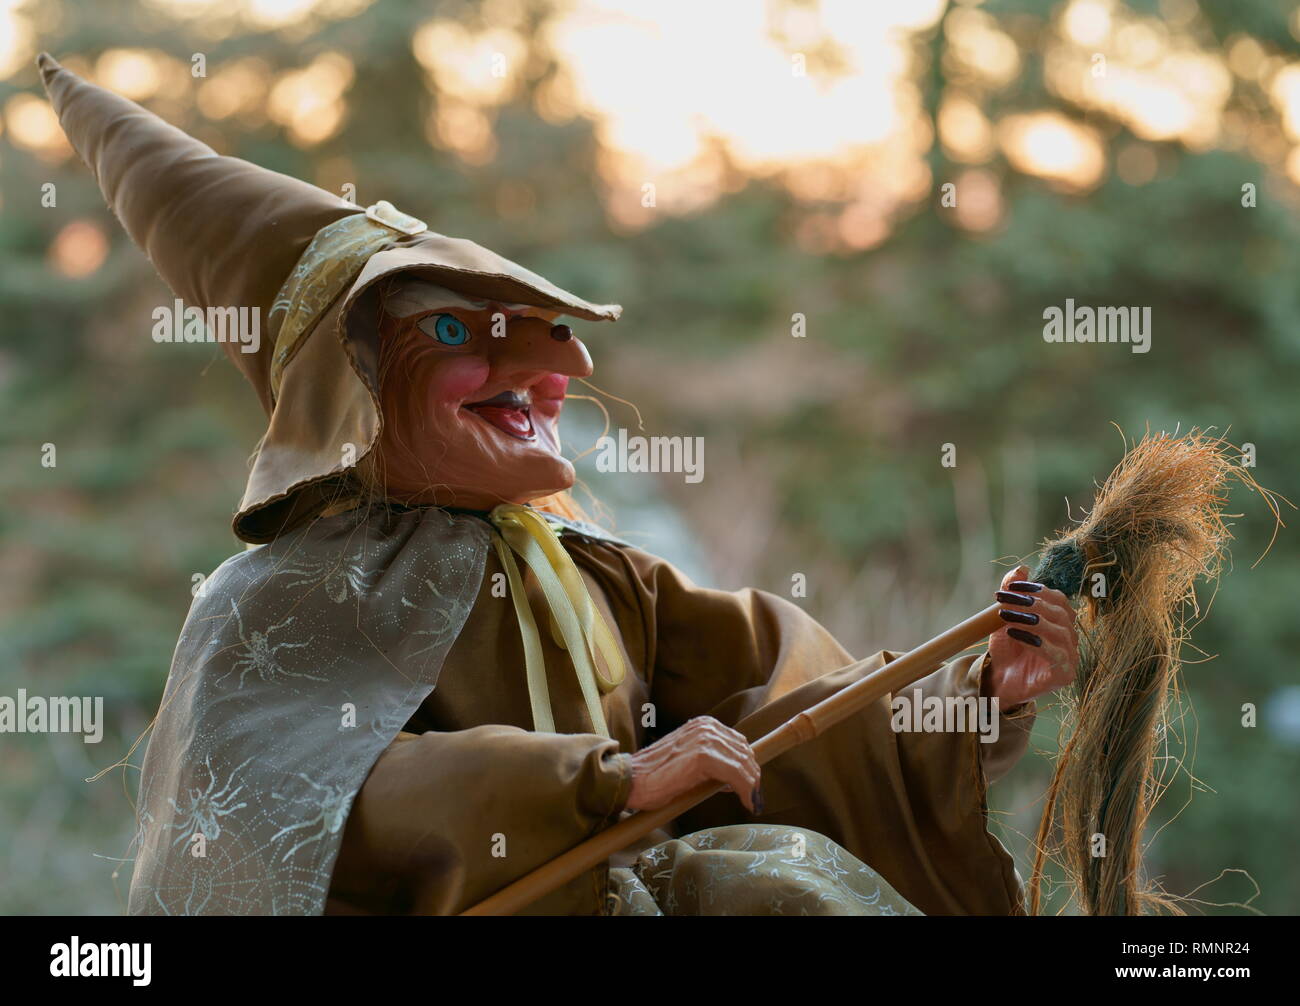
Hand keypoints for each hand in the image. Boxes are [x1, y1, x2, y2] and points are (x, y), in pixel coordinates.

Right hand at [625, 716, 760, 813]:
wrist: (630, 780)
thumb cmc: (655, 776)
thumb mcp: (688, 760)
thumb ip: (711, 760)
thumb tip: (735, 779)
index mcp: (704, 724)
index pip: (739, 744)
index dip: (748, 767)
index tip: (750, 787)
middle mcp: (707, 727)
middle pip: (745, 753)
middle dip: (752, 778)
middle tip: (753, 799)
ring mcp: (705, 739)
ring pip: (744, 764)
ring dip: (752, 786)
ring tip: (750, 803)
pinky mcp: (704, 757)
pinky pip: (737, 775)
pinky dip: (747, 791)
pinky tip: (747, 804)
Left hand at [984, 564, 1078, 708]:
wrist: (999, 680)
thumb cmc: (1007, 648)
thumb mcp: (1005, 617)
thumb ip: (1014, 593)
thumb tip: (1022, 568)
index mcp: (1061, 621)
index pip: (1059, 599)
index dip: (1037, 590)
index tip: (1011, 587)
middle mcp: (1070, 638)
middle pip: (1060, 613)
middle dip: (1031, 604)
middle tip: (1004, 601)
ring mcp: (1070, 657)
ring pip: (1061, 632)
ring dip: (1032, 621)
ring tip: (1007, 617)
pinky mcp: (1065, 675)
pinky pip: (1056, 655)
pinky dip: (1035, 642)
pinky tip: (1014, 634)